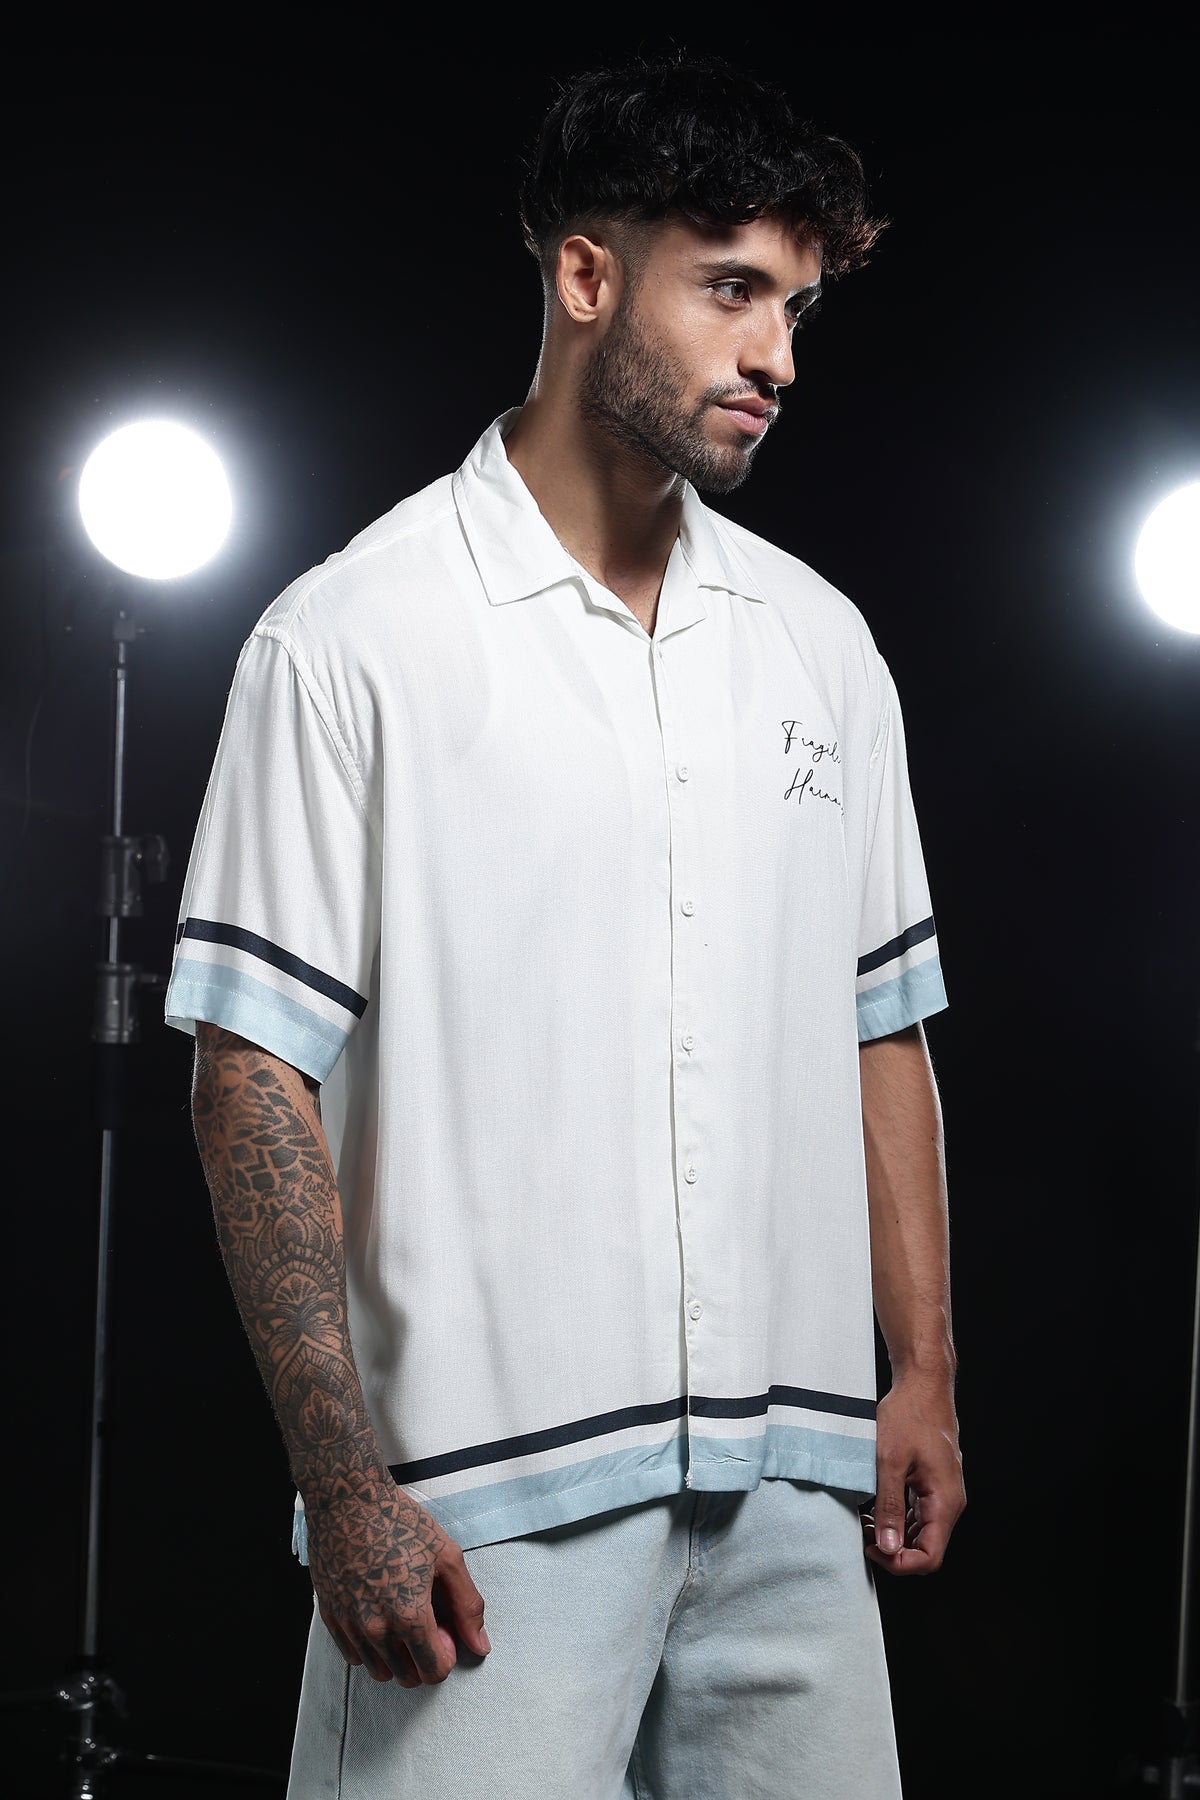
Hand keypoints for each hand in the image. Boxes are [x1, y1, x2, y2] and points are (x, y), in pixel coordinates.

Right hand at [306, 1481, 490, 1684]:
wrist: (347, 1499)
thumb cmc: (400, 1521)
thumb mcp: (446, 1556)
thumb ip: (467, 1605)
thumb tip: (481, 1646)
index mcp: (409, 1615)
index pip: (434, 1671)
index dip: (447, 1653)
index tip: (445, 1627)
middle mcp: (376, 1628)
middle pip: (408, 1677)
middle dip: (424, 1657)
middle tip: (426, 1620)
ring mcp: (350, 1625)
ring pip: (380, 1671)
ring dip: (398, 1656)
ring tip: (402, 1617)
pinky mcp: (330, 1616)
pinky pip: (354, 1656)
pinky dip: (371, 1647)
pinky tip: (379, 1614)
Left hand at [861, 1367, 964, 1575]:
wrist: (922, 1385)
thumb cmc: (908, 1415)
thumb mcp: (890, 1461)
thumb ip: (890, 1506)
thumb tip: (888, 1547)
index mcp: (945, 1502)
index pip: (930, 1557)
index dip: (900, 1563)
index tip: (871, 1548)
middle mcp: (949, 1502)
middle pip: (926, 1549)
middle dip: (893, 1550)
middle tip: (862, 1534)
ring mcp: (943, 1494)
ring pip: (921, 1534)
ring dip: (894, 1535)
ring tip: (863, 1520)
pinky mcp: (933, 1485)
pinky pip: (919, 1515)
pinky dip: (898, 1519)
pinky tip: (875, 1508)